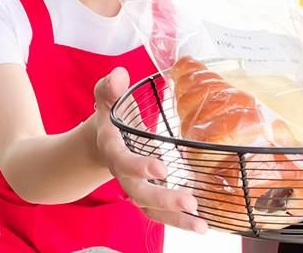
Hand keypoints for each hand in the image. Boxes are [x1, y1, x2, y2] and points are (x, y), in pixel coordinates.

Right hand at [94, 67, 207, 233]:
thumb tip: (120, 75)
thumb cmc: (110, 115)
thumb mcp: (106, 96)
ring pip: (151, 210)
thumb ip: (110, 87)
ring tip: (201, 226)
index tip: (161, 168)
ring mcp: (136, 186)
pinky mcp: (148, 194)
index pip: (122, 161)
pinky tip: (202, 224)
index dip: (139, 166)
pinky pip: (160, 212)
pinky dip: (179, 220)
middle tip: (189, 202)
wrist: (101, 140)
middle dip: (163, 199)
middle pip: (139, 193)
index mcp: (112, 148)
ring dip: (175, 220)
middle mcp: (123, 173)